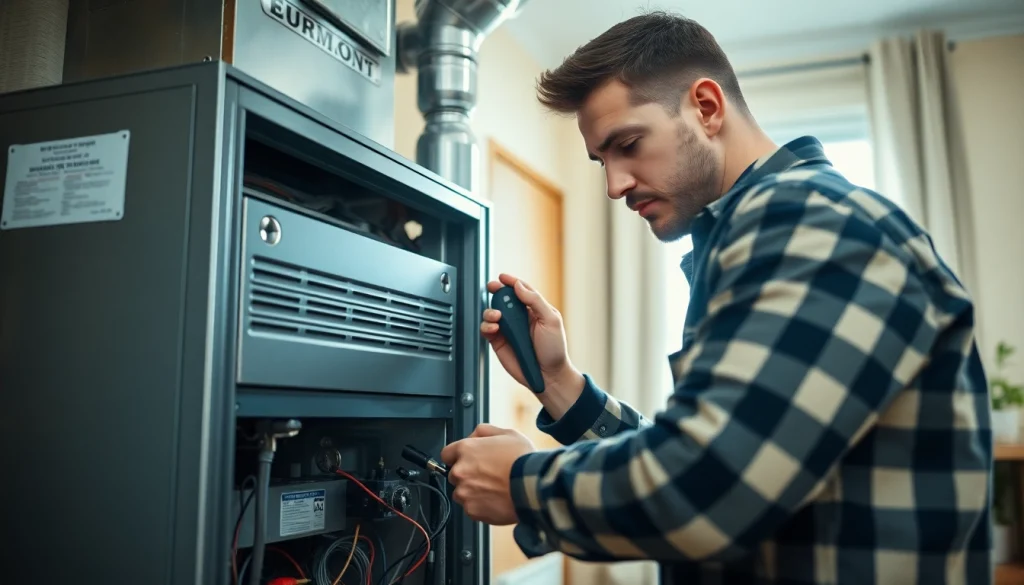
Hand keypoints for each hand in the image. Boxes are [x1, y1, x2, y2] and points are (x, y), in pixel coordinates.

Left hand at [440, 424, 535, 525]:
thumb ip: (485, 431)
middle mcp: (460, 471)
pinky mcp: (472, 510)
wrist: (533, 487)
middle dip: (468, 475)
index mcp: (466, 450)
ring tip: (494, 489)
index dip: (458, 457)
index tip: (467, 461)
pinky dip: (481, 506)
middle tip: (487, 475)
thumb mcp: (508, 433)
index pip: (447, 454)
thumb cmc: (523, 461)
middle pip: (454, 474)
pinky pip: (471, 508)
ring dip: (473, 491)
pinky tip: (496, 499)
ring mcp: (464, 492)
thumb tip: (474, 435)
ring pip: (462, 493)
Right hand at [481, 274, 584, 416]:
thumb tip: (519, 286)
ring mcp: (509, 330)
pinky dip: (486, 326)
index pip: (521, 290)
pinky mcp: (499, 342)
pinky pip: (487, 330)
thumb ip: (535, 301)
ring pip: (492, 313)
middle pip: (503, 298)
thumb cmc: (554, 350)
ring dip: (491, 310)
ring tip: (497, 316)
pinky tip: (493, 327)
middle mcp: (520, 318)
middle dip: (496, 291)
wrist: (548, 375)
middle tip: (492, 288)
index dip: (511, 282)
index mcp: (534, 310)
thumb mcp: (551, 321)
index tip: (503, 277)